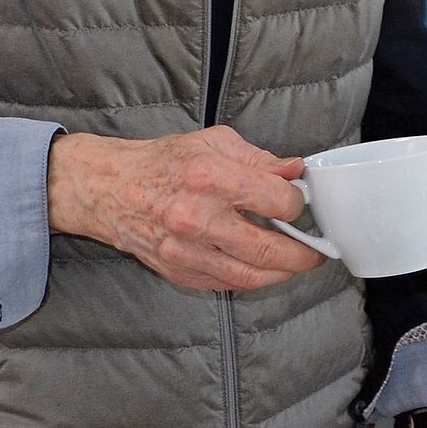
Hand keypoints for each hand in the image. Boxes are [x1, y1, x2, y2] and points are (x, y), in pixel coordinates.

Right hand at [46, 126, 322, 291]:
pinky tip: (261, 267)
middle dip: (302, 254)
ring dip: (281, 273)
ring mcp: (185, 251)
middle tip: (315, 251)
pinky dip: (250, 279)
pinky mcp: (178, 272)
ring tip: (295, 263)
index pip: (275, 201)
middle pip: (267, 249)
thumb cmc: (164, 162)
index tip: (299, 202)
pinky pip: (226, 284)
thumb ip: (260, 159)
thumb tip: (296, 171)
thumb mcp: (215, 143)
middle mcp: (196, 218)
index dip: (296, 203)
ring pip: (249, 276)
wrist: (111, 190)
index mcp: (209, 177)